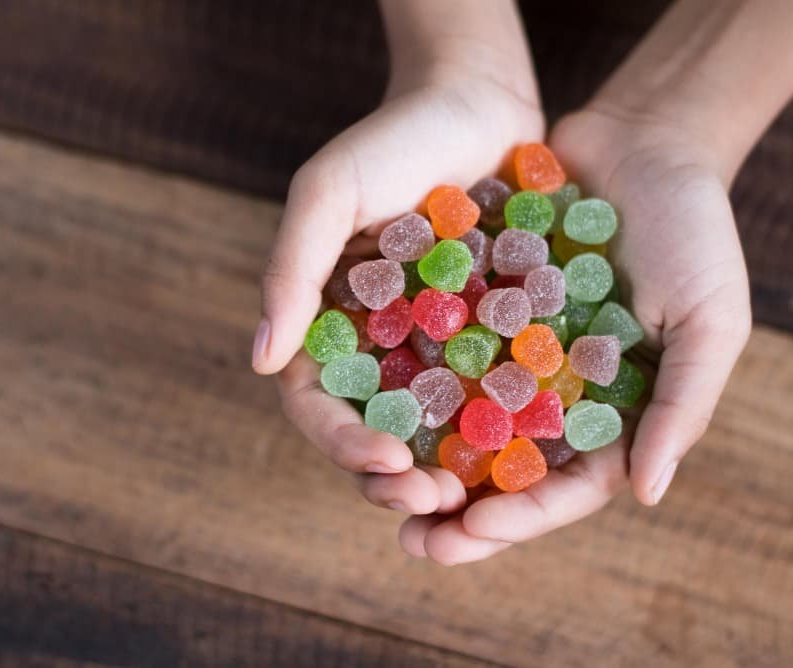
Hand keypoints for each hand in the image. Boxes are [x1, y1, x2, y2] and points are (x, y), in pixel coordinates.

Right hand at [254, 68, 544, 516]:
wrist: (476, 102)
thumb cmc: (391, 140)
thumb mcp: (327, 194)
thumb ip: (289, 271)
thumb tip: (261, 361)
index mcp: (326, 323)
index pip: (316, 403)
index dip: (341, 442)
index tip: (383, 460)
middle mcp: (377, 346)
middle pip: (372, 431)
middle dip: (394, 477)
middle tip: (434, 500)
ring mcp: (434, 347)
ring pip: (432, 431)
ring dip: (448, 472)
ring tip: (477, 497)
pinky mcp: (490, 337)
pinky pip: (493, 394)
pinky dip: (504, 430)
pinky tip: (531, 454)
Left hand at [401, 107, 751, 563]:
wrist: (644, 139)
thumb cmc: (694, 230)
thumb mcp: (710, 318)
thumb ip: (681, 405)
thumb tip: (648, 495)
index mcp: (608, 413)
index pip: (563, 488)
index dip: (520, 517)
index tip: (470, 530)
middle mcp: (549, 392)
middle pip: (498, 472)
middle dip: (455, 509)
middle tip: (408, 536)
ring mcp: (506, 351)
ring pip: (455, 422)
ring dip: (418, 457)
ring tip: (375, 481)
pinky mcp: (472, 306)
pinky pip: (434, 349)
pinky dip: (406, 376)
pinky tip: (366, 396)